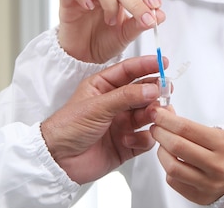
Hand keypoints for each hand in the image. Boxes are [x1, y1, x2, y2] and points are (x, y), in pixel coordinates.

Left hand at [40, 55, 164, 183]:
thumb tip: (151, 88)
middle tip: (165, 91)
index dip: (146, 65)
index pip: (129, 71)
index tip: (162, 62)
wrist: (58, 160)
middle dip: (155, 92)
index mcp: (103, 87)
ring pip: (148, 115)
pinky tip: (129, 140)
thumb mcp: (97, 106)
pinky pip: (146, 138)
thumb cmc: (67, 127)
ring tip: (152, 115)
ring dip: (152, 114)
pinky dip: (143, 138)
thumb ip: (126, 96)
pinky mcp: (127, 144)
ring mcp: (122, 124)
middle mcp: (115, 104)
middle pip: (143, 92)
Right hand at [57, 0, 164, 62]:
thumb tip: (161, 15)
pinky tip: (89, 7)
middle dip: (136, 2)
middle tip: (145, 18)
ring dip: (111, 5)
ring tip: (111, 22)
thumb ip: (141, 24)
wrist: (83, 55)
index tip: (156, 6)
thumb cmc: (104, 40)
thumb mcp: (126, 34)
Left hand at [149, 106, 223, 204]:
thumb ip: (188, 125)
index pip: (186, 128)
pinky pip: (173, 181)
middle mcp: (216, 166)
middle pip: (177, 146)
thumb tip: (164, 113)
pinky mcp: (199, 196)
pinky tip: (172, 161)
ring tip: (163, 145)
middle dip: (160, 133)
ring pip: (172, 167)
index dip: (166, 119)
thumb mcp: (215, 132)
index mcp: (222, 145)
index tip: (157, 113)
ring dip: (161, 152)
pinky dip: (168, 168)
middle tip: (155, 127)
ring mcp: (208, 184)